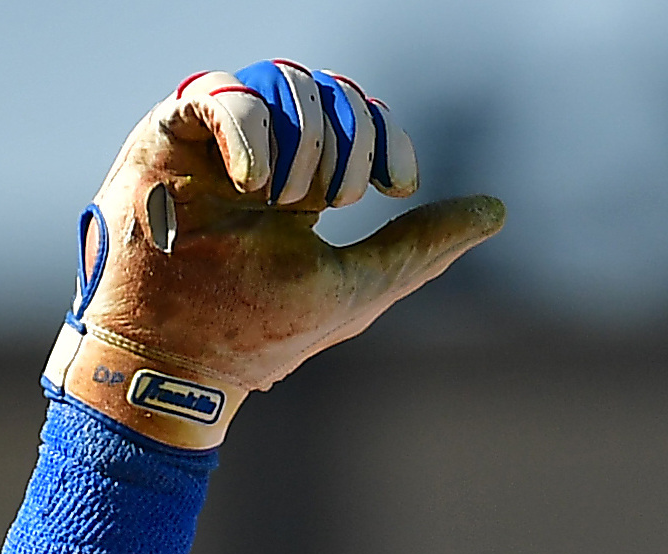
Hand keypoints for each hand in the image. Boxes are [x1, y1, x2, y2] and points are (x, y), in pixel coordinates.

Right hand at [60, 62, 502, 414]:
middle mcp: (260, 157)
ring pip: (285, 84)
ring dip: (303, 144)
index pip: (357, 123)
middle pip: (329, 95)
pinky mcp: (171, 135)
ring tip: (280, 203)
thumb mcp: (358, 287)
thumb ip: (423, 245)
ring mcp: (215, 143)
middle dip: (349, 142)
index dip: (384, 135)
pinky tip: (255, 185)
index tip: (399, 182)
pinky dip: (251, 131)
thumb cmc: (260, 333)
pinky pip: (225, 92)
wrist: (177, 355)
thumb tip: (496, 209)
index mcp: (302, 186)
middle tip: (331, 202)